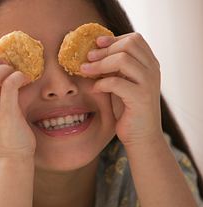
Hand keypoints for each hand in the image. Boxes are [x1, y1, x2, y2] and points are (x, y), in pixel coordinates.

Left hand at [80, 32, 162, 146]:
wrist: (141, 136)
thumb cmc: (127, 109)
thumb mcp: (120, 83)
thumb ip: (113, 68)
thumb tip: (92, 52)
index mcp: (149, 64)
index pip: (135, 39)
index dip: (113, 39)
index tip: (95, 44)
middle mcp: (152, 70)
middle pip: (129, 45)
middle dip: (104, 50)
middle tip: (87, 58)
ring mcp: (148, 83)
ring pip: (123, 60)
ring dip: (99, 64)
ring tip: (85, 70)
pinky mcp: (141, 98)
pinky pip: (116, 83)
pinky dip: (101, 83)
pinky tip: (94, 89)